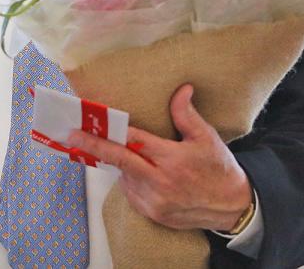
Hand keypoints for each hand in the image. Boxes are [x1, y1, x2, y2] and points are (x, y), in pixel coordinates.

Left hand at [68, 84, 251, 231]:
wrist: (230, 205)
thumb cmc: (219, 168)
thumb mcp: (207, 137)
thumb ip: (187, 114)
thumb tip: (181, 89)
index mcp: (173, 160)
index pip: (134, 142)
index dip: (111, 132)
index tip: (90, 125)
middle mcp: (160, 183)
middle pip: (120, 161)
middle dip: (95, 147)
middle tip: (74, 136)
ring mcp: (154, 202)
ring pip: (125, 177)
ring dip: (120, 163)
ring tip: (121, 149)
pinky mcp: (152, 214)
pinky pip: (131, 193)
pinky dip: (131, 179)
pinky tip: (140, 170)